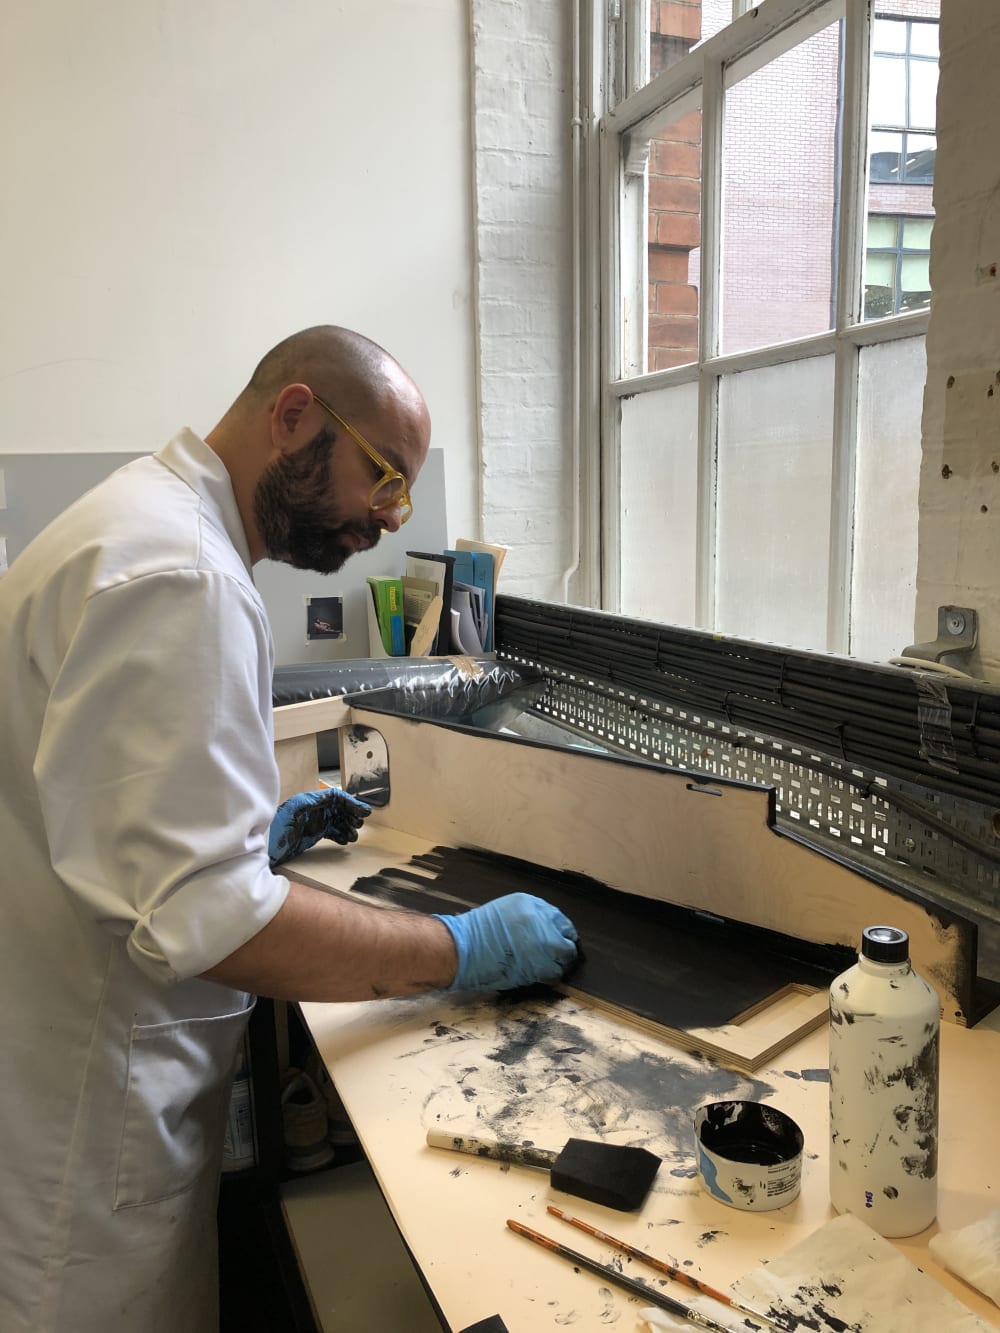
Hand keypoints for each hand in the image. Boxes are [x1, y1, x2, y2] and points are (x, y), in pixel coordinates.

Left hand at [268, 788, 371, 867]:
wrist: (266, 846)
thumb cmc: (276, 826)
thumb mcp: (293, 811)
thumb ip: (311, 802)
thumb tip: (329, 796)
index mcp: (310, 801)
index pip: (336, 797)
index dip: (351, 803)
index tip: (363, 812)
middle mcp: (314, 810)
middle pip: (339, 808)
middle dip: (352, 815)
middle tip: (360, 824)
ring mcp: (314, 822)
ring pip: (338, 821)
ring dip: (348, 827)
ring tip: (354, 835)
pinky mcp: (313, 834)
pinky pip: (331, 832)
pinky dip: (340, 835)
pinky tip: (346, 840)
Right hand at [433, 893, 577, 991]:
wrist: (464, 949)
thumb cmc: (476, 934)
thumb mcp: (503, 913)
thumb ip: (525, 919)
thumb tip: (541, 930)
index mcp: (530, 904)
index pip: (558, 918)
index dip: (558, 932)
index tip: (557, 940)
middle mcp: (541, 920)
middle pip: (567, 935)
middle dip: (563, 946)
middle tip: (555, 955)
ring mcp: (543, 941)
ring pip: (566, 955)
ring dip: (558, 962)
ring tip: (546, 966)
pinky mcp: (540, 963)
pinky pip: (555, 972)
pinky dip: (551, 975)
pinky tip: (541, 975)